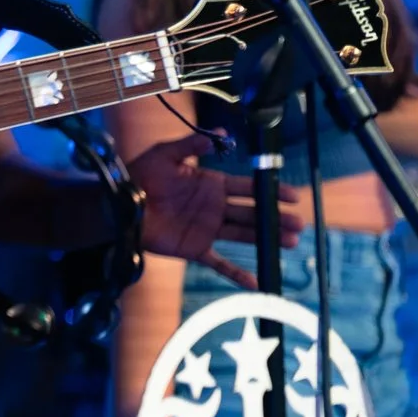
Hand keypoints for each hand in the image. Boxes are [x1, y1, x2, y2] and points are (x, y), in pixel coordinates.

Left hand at [132, 130, 306, 289]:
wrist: (119, 204)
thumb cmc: (139, 176)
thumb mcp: (165, 154)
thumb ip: (192, 146)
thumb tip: (221, 134)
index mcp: (211, 184)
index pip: (247, 188)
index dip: (269, 191)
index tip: (292, 196)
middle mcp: (214, 207)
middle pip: (251, 213)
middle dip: (275, 217)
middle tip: (298, 223)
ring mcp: (207, 229)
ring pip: (243, 234)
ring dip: (266, 239)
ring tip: (290, 241)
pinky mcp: (195, 248)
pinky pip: (220, 263)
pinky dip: (237, 273)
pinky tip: (256, 281)